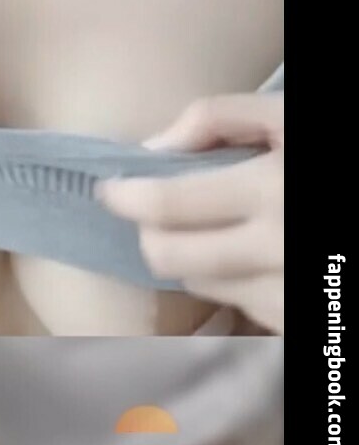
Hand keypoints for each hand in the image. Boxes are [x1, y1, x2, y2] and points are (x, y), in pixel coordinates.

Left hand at [96, 94, 283, 334]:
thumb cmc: (342, 156)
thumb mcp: (288, 117)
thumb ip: (219, 117)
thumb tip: (155, 146)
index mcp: (271, 192)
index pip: (168, 206)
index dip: (126, 197)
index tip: (109, 188)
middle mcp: (277, 253)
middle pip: (172, 258)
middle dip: (151, 232)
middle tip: (157, 209)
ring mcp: (291, 298)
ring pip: (202, 284)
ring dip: (191, 256)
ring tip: (216, 225)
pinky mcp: (301, 327)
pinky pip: (242, 306)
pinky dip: (232, 279)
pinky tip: (255, 251)